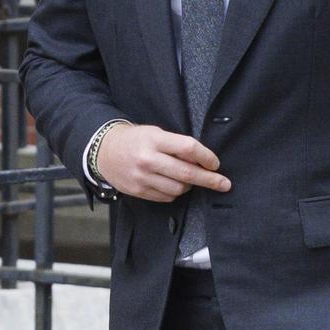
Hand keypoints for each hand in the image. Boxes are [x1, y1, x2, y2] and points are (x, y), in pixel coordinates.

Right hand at [97, 122, 231, 201]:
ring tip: (190, 178)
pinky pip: (167, 197)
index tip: (215, 163)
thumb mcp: (155, 133)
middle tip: (224, 184)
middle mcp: (148, 159)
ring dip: (190, 185)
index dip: (206, 156)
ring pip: (179, 188)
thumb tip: (202, 161)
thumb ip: (176, 145)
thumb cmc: (136, 140)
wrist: (104, 151)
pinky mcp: (139, 191)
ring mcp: (142, 177)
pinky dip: (176, 192)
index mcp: (155, 140)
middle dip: (210, 179)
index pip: (188, 148)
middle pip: (187, 172)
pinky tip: (174, 184)